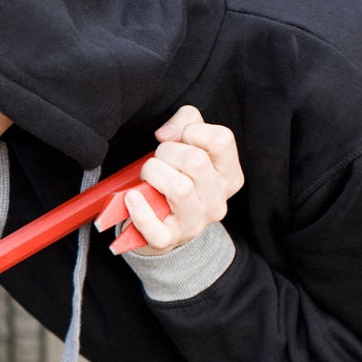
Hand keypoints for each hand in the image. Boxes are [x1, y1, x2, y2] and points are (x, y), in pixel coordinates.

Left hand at [126, 106, 243, 254]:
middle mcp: (218, 200)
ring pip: (179, 188)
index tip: (178, 138)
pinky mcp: (170, 239)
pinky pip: (155, 226)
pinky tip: (132, 198)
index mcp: (229, 175)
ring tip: (146, 177)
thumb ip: (186, 122)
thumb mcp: (188, 144)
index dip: (192, 130)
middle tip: (157, 160)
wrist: (163, 223)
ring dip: (152, 173)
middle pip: (196, 161)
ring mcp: (196, 222)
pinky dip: (139, 210)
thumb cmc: (176, 177)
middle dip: (166, 152)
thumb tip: (166, 134)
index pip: (222, 139)